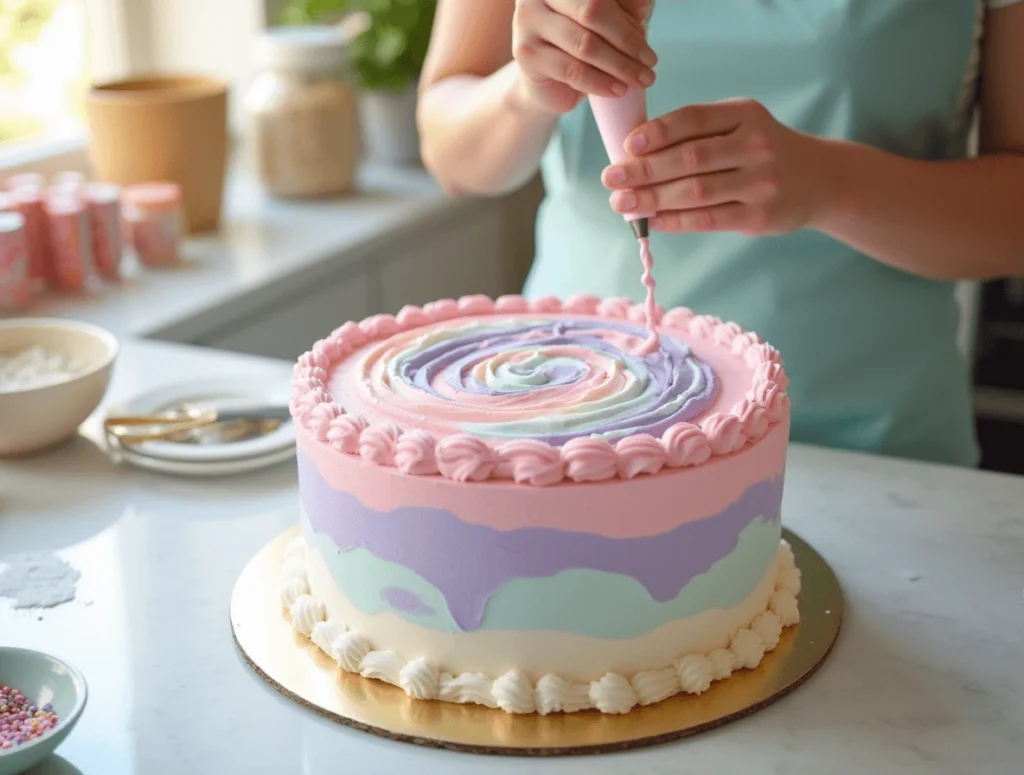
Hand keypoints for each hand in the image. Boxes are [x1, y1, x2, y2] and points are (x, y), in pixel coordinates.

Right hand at [511, 0, 656, 114]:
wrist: (549, 80)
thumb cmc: (583, 40)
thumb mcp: (610, 19)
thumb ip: (624, 7)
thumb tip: (644, 3)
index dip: (629, 16)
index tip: (649, 39)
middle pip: (592, 11)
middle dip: (627, 40)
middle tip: (650, 62)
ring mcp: (528, 22)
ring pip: (584, 44)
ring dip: (619, 65)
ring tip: (641, 78)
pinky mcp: (527, 55)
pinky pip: (571, 70)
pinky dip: (600, 82)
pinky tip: (618, 89)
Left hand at [600, 99, 835, 235]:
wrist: (820, 180)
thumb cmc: (761, 151)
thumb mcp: (740, 127)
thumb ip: (697, 134)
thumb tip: (634, 152)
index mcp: (745, 115)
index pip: (694, 120)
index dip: (658, 132)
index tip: (627, 145)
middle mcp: (755, 145)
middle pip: (690, 158)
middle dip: (644, 169)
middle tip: (611, 178)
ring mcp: (760, 182)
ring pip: (695, 191)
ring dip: (652, 198)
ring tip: (621, 203)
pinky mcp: (759, 216)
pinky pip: (708, 219)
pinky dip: (675, 221)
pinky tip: (651, 220)